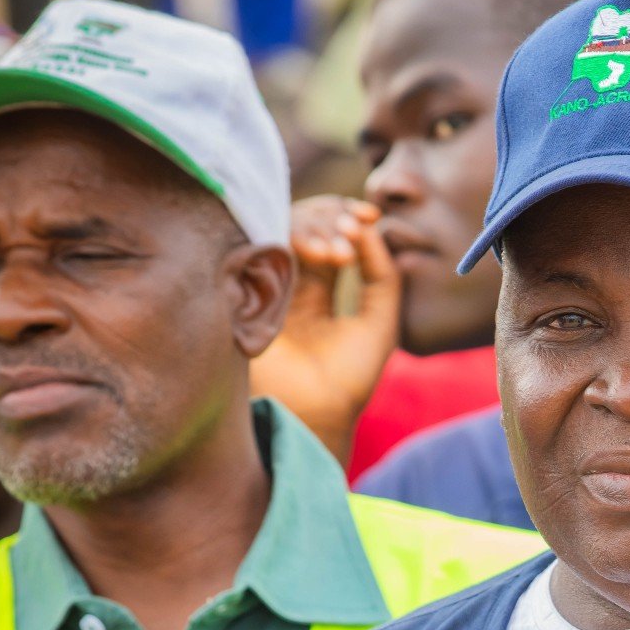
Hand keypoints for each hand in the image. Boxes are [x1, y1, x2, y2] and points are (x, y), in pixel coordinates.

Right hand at [250, 195, 400, 461]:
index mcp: (316, 291)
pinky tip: (326, 255)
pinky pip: (265, 243)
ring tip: (341, 251)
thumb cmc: (348, 377)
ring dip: (317, 227)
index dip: (345, 217)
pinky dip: (298, 237)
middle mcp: (287, 283)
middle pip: (303, 223)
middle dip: (331, 216)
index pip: (326, 234)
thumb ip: (383, 273)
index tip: (368, 216)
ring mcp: (264, 284)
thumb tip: (368, 226)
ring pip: (281, 228)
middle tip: (352, 229)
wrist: (315, 414)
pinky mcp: (247, 288)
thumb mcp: (381, 322)